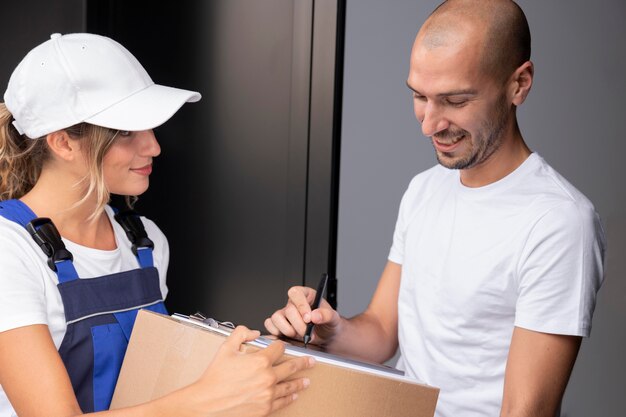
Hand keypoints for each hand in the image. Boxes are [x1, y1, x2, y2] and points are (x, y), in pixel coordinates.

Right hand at [188, 325, 314, 416]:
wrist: (207, 404)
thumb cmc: (214, 378)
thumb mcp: (226, 348)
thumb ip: (241, 333)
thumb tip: (253, 332)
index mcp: (260, 361)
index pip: (279, 349)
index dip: (281, 345)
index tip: (283, 346)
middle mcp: (268, 377)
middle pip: (291, 367)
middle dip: (303, 362)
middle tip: (310, 361)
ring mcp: (268, 394)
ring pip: (290, 386)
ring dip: (300, 381)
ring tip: (306, 380)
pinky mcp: (265, 408)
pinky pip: (282, 401)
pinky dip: (290, 397)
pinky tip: (294, 395)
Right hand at [264, 285, 341, 345]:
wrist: (326, 337)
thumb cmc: (328, 324)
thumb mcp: (333, 318)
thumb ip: (326, 315)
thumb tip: (315, 316)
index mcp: (306, 295)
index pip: (296, 293)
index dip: (301, 305)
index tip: (308, 318)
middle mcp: (293, 303)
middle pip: (288, 309)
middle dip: (298, 324)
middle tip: (307, 333)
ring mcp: (284, 314)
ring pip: (276, 317)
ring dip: (287, 330)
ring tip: (298, 335)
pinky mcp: (278, 324)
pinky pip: (269, 324)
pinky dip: (276, 332)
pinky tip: (288, 336)